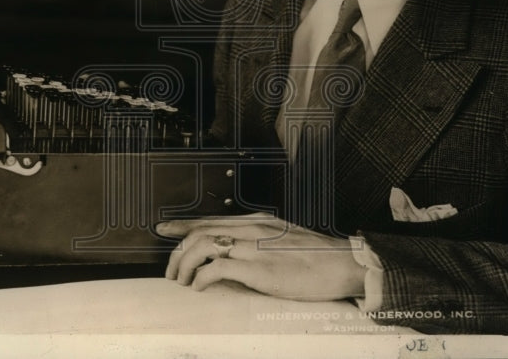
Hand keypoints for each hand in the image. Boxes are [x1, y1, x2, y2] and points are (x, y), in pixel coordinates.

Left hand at [156, 215, 365, 301]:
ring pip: (204, 246)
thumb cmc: (318, 257)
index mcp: (258, 221)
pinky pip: (219, 268)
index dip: (184, 224)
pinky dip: (203, 278)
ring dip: (186, 264)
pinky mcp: (259, 269)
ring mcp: (255, 247)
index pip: (211, 220)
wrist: (342, 264)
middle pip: (201, 232)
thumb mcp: (284, 240)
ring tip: (183, 281)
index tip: (165, 229)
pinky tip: (200, 288)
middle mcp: (252, 229)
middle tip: (171, 270)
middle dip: (179, 251)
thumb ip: (261, 241)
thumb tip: (239, 253)